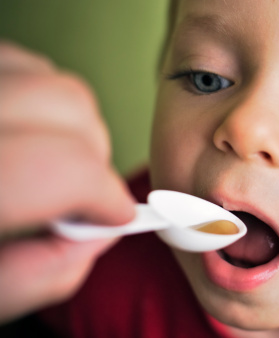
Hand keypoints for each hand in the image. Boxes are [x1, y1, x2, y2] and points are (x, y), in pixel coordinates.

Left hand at [0, 42, 135, 322]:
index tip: (115, 214)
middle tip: (78, 193)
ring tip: (45, 162)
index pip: (60, 168)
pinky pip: (18, 61)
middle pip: (67, 107)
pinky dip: (39, 97)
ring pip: (49, 78)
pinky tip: (19, 131)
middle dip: (93, 156)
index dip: (107, 195)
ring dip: (69, 125)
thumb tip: (94, 240)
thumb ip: (33, 277)